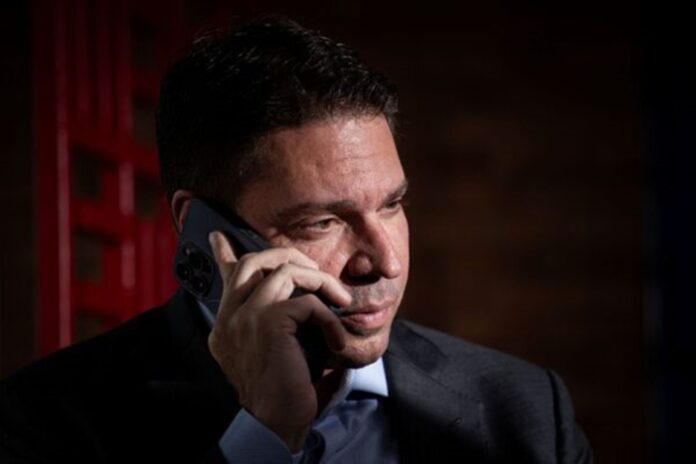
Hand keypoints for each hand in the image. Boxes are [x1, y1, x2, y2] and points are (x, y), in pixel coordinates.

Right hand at [206, 231, 350, 451]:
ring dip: (321, 281)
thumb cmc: (282, 389)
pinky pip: (306, 302)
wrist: (276, 422)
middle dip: (292, 256)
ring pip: (285, 270)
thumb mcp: (272, 349)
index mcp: (226, 323)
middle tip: (317, 272)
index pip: (227, 277)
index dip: (225, 253)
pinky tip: (336, 340)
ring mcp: (244, 317)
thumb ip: (272, 321)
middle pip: (256, 260)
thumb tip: (294, 302)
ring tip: (339, 302)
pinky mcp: (267, 323)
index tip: (220, 237)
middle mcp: (229, 317)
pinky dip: (329, 317)